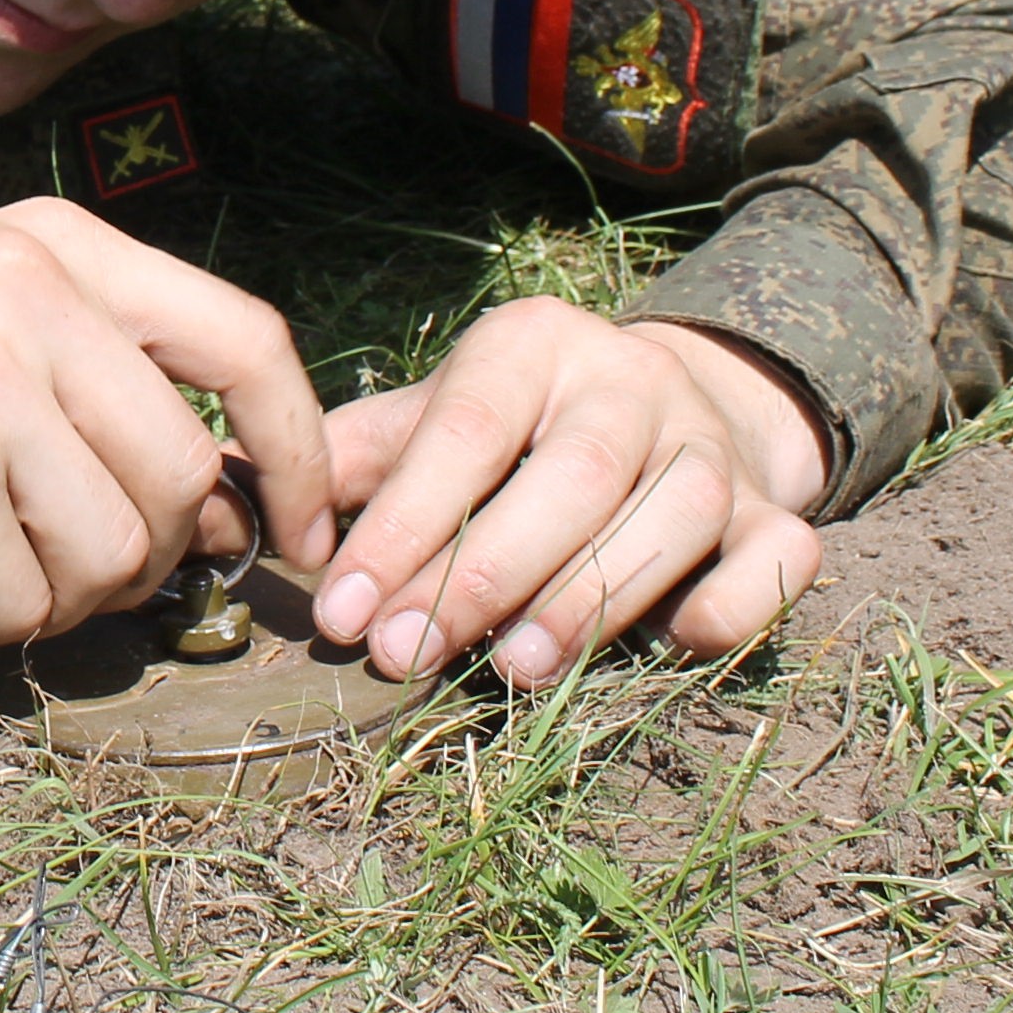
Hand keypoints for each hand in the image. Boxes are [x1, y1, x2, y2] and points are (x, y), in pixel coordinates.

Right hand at [0, 199, 331, 654]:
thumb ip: (99, 385)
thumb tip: (230, 518)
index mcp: (57, 246)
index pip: (245, 340)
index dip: (298, 451)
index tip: (301, 536)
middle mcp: (33, 295)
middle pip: (182, 480)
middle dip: (131, 558)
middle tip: (36, 566)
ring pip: (116, 557)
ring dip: (42, 599)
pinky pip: (20, 609)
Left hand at [274, 299, 827, 688]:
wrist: (668, 407)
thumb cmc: (516, 432)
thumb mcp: (433, 419)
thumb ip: (352, 456)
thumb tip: (233, 478)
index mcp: (536, 343)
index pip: (466, 428)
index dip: (402, 523)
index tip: (340, 609)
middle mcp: (633, 380)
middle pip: (570, 475)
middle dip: (482, 573)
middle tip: (408, 654)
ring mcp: (714, 444)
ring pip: (674, 514)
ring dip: (593, 597)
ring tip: (515, 669)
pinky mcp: (779, 508)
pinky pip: (777, 555)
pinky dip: (735, 603)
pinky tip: (673, 646)